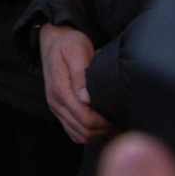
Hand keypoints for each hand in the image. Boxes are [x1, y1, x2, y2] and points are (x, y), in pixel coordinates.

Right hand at [41, 24, 112, 144]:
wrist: (53, 40)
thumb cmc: (68, 43)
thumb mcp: (76, 50)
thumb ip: (80, 73)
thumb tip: (86, 98)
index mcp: (60, 90)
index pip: (86, 119)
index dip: (105, 122)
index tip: (120, 113)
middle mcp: (56, 103)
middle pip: (84, 131)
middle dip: (105, 129)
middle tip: (121, 118)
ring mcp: (56, 108)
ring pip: (80, 135)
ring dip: (98, 134)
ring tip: (113, 122)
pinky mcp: (60, 110)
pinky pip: (74, 133)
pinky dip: (89, 134)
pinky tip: (102, 125)